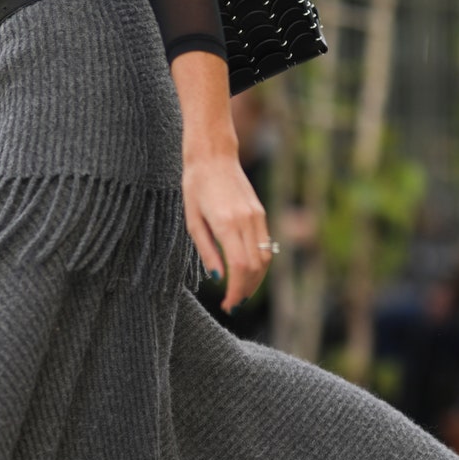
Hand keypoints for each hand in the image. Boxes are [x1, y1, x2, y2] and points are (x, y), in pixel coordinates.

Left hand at [170, 51, 272, 313]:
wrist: (213, 154)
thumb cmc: (195, 186)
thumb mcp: (192, 221)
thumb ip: (207, 251)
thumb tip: (218, 279)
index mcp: (227, 224)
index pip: (240, 268)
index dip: (236, 291)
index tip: (228, 304)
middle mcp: (247, 221)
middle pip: (256, 267)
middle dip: (246, 290)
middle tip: (232, 304)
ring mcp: (257, 216)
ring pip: (265, 258)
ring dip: (255, 280)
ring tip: (240, 292)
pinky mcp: (260, 213)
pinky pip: (265, 245)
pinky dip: (259, 263)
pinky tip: (246, 271)